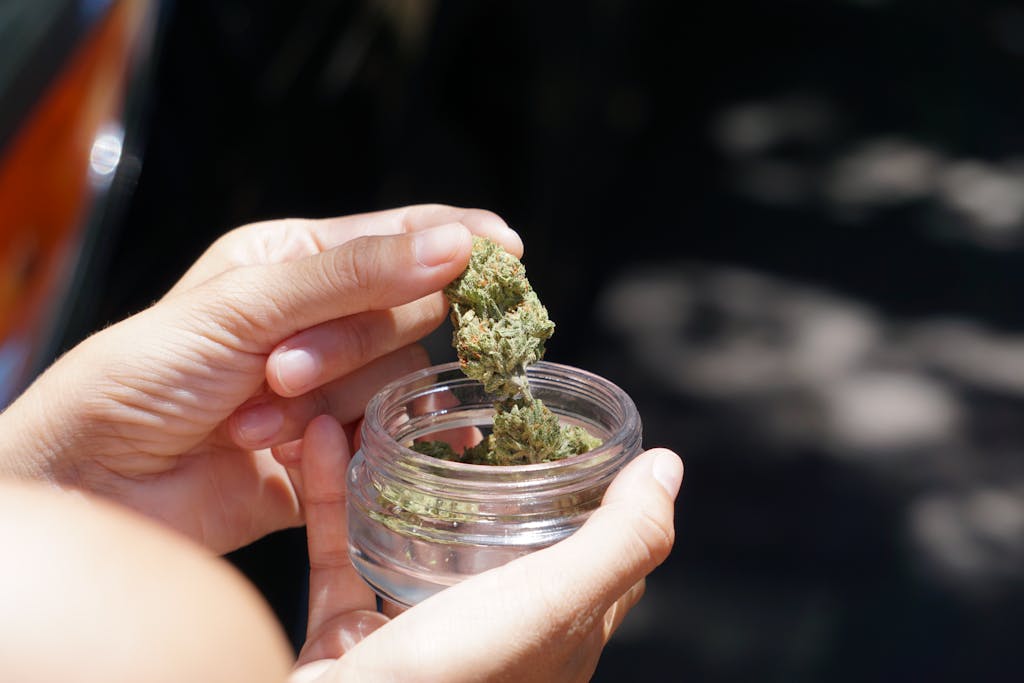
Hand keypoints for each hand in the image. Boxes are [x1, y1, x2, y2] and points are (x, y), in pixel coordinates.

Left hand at [0, 205, 521, 552]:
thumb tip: (456, 245)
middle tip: (279, 371)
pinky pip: (391, 437)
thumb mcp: (243, 307)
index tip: (509, 248)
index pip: (396, 238)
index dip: (455, 239)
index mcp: (293, 262)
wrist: (97, 484)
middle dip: (348, 345)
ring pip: (395, 380)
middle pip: (402, 314)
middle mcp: (320, 319)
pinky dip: (386, 444)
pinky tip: (405, 447)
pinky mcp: (334, 449)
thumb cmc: (146, 374)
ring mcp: (330, 386)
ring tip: (258, 422)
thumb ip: (354, 277)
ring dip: (331, 403)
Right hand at [287, 415, 681, 682]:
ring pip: (418, 540)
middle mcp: (494, 639)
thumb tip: (668, 467)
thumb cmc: (455, 679)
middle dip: (493, 472)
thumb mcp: (552, 604)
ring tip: (401, 414)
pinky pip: (341, 551)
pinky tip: (328, 439)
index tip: (579, 435)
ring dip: (408, 474)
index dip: (601, 496)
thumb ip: (617, 541)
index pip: (600, 558)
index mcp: (555, 636)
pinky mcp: (352, 641)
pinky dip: (334, 492)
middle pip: (505, 539)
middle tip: (477, 410)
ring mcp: (420, 641)